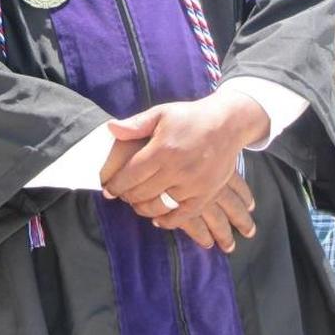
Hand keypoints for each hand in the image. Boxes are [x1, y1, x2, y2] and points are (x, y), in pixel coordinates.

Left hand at [101, 132, 256, 252]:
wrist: (227, 124)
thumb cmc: (190, 117)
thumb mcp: (161, 113)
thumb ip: (136, 124)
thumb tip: (110, 128)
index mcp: (162, 149)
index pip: (131, 174)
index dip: (116, 185)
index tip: (108, 189)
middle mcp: (177, 170)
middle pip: (142, 193)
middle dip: (127, 196)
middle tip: (121, 195)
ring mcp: (193, 184)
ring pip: (160, 207)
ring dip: (143, 209)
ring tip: (137, 204)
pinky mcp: (206, 194)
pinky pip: (183, 216)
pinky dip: (168, 221)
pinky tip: (157, 218)